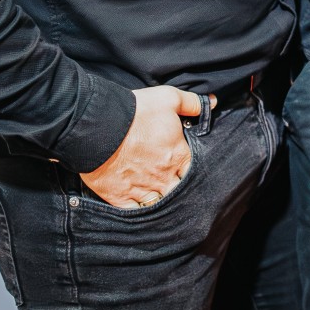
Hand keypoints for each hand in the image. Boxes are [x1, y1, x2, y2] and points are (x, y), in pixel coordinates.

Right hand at [78, 86, 210, 207]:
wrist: (97, 126)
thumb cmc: (134, 112)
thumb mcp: (168, 98)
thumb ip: (192, 103)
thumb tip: (211, 103)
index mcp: (177, 156)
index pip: (193, 171)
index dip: (189, 169)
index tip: (183, 166)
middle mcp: (163, 177)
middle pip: (177, 190)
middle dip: (176, 187)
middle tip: (170, 181)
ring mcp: (141, 189)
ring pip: (158, 203)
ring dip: (159, 199)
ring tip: (155, 193)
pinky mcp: (119, 197)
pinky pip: (134, 211)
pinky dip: (138, 209)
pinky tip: (138, 204)